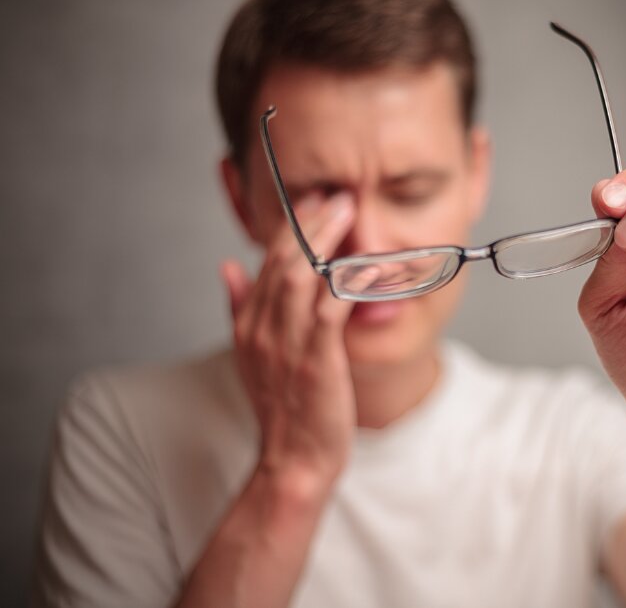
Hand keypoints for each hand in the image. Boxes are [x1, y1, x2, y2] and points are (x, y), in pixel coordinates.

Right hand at [220, 192, 356, 489]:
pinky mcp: (317, 360)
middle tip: (335, 194)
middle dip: (310, 222)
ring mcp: (288, 344)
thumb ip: (239, 307)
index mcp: (249, 324)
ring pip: (301, 276)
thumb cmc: (283, 408)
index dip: (291, 226)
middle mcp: (263, 328)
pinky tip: (368, 263)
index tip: (315, 200)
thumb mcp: (250, 355)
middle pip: (282, 260)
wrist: (292, 461)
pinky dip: (349, 282)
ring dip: (326, 240)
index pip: (267, 261)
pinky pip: (331, 309)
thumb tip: (227, 266)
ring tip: (347, 212)